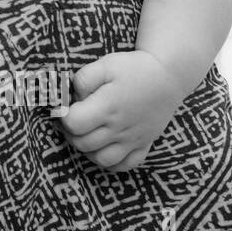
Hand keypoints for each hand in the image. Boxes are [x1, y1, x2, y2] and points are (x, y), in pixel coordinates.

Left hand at [51, 51, 181, 170]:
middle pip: (83, 143)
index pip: (73, 124)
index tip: (65, 107)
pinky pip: (125, 165)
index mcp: (108, 107)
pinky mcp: (144, 145)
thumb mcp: (105, 64)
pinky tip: (104, 147)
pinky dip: (111, 162)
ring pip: (102, 159)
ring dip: (88, 150)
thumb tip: (71, 98)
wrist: (168, 76)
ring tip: (86, 133)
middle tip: (73, 118)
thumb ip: (83, 80)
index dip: (63, 116)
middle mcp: (119, 127)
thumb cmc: (133, 69)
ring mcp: (133, 139)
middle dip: (70, 133)